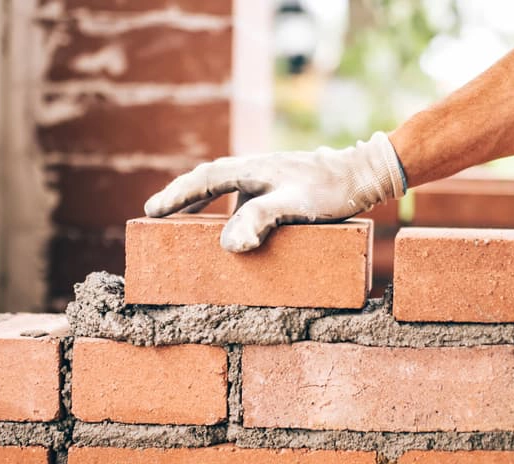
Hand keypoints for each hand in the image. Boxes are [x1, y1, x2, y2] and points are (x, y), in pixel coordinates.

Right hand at [144, 131, 406, 251]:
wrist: (362, 175)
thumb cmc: (330, 190)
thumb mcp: (295, 205)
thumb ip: (261, 220)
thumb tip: (229, 245)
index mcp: (251, 169)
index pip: (203, 180)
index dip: (176, 196)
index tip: (150, 211)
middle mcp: (254, 169)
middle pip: (207, 179)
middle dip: (181, 196)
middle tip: (156, 213)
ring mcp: (265, 177)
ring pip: (223, 186)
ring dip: (201, 200)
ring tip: (181, 220)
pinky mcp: (277, 187)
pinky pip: (240, 195)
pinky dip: (225, 207)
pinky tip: (230, 226)